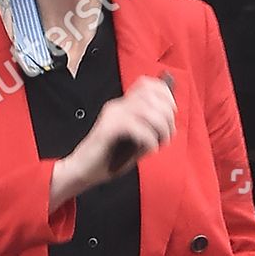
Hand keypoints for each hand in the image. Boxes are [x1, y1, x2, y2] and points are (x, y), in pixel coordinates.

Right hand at [53, 74, 176, 203]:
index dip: (165, 94)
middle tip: (168, 134)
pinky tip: (151, 148)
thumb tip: (169, 126)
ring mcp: (112, 116)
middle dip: (167, 114)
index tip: (172, 113)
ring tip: (162, 141)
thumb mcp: (134, 142)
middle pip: (151, 96)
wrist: (82, 171)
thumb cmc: (108, 159)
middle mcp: (117, 106)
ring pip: (146, 110)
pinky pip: (135, 126)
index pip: (147, 84)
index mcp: (123, 105)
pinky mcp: (108, 129)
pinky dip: (148, 138)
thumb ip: (148, 131)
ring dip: (160, 126)